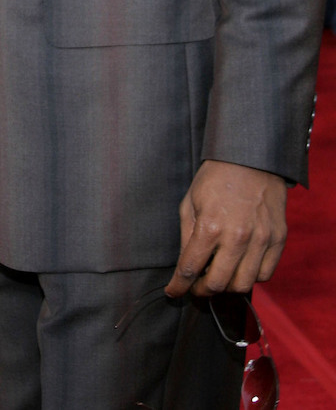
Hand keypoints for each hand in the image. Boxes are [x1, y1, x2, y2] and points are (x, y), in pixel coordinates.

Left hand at [164, 160, 286, 298]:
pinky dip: (251, 276)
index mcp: (210, 226)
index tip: (173, 292)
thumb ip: (187, 236)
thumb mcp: (190, 202)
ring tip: (219, 274)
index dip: (178, 286)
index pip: (190, 269)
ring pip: (243, 285)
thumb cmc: (216, 179)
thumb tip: (185, 266)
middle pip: (218, 284)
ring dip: (227, 286)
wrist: (251, 159)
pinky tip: (241, 265)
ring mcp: (261, 240)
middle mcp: (237, 237)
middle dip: (202, 290)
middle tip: (197, 286)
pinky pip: (265, 274)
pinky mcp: (278, 239)